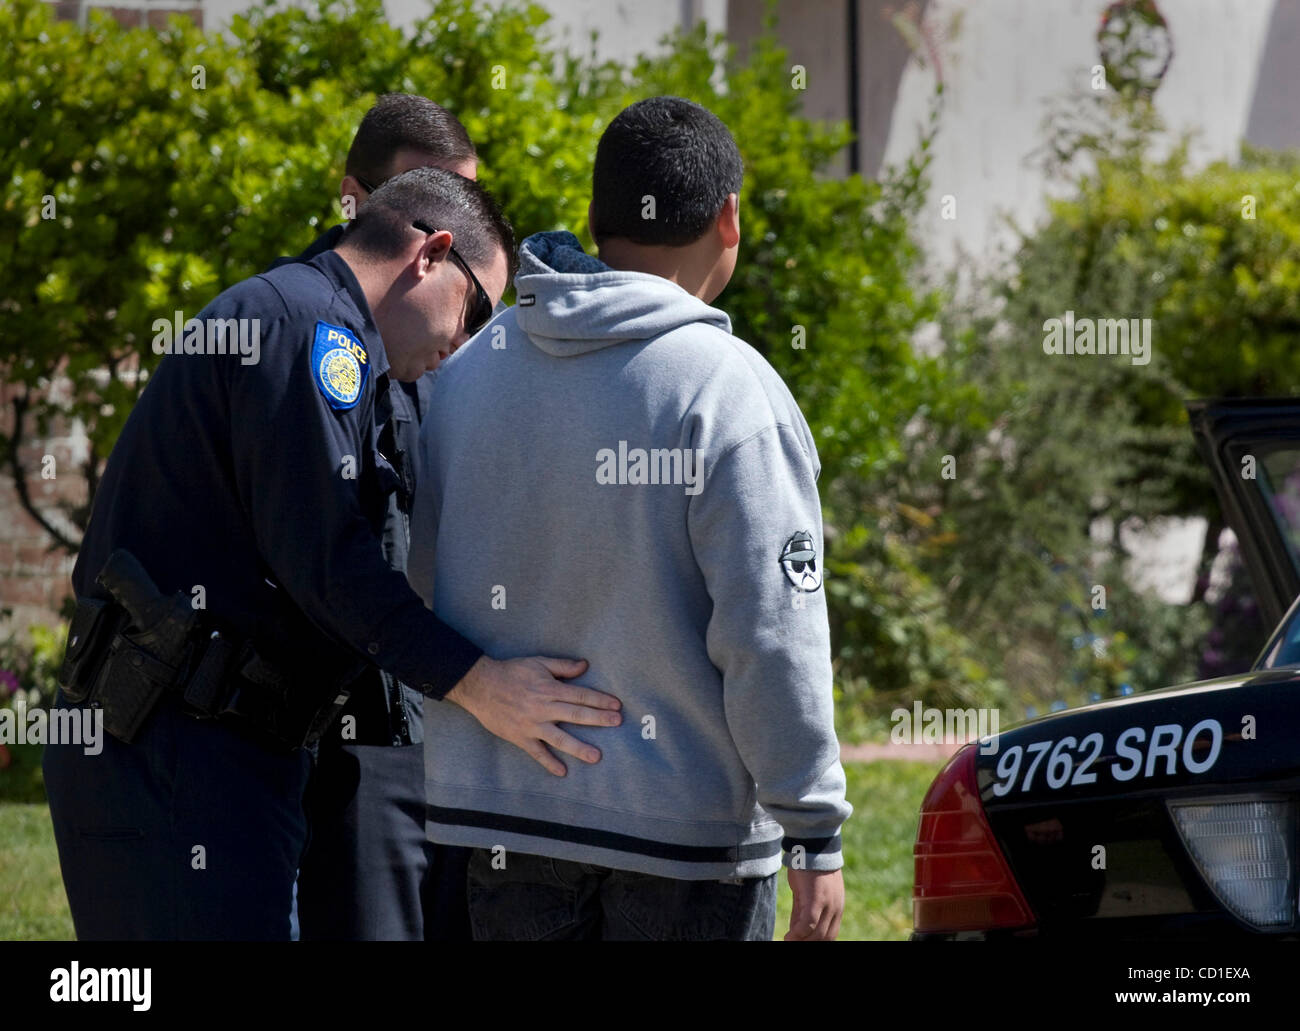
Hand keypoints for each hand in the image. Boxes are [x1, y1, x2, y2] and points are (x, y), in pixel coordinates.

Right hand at [445, 655, 620, 775]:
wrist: (480, 685)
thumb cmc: (511, 672)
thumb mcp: (538, 663)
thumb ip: (562, 666)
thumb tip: (585, 665)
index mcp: (549, 688)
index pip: (580, 695)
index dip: (600, 700)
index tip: (616, 705)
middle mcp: (543, 708)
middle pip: (576, 715)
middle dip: (598, 719)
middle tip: (617, 723)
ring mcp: (532, 725)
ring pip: (559, 738)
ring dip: (579, 747)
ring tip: (596, 756)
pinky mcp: (520, 737)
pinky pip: (537, 753)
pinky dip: (549, 762)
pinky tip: (562, 772)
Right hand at [784, 868, 843, 940]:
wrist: (813, 844)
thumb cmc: (808, 866)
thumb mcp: (807, 893)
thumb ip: (802, 911)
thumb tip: (796, 930)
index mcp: (836, 907)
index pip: (830, 935)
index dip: (815, 942)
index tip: (801, 942)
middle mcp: (835, 908)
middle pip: (824, 938)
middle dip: (808, 943)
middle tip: (791, 943)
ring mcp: (828, 905)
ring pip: (816, 935)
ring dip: (801, 941)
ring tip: (788, 941)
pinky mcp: (817, 900)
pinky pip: (808, 925)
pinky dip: (797, 934)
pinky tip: (787, 937)